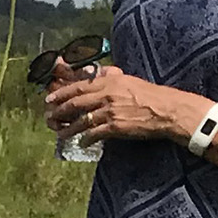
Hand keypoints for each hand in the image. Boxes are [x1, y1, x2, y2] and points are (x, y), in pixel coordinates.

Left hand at [42, 65, 201, 147]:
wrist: (168, 110)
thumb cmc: (152, 95)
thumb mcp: (129, 81)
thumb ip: (111, 78)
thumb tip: (96, 74)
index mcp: (110, 81)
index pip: (79, 86)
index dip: (61, 93)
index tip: (50, 98)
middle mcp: (107, 95)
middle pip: (75, 103)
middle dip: (58, 111)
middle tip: (49, 117)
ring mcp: (110, 111)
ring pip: (81, 120)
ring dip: (68, 129)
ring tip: (60, 134)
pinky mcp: (116, 127)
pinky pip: (94, 134)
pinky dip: (85, 139)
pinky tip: (82, 143)